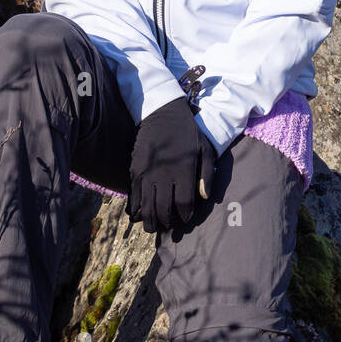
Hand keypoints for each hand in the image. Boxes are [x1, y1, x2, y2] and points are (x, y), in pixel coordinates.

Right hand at [127, 97, 217, 232]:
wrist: (163, 114)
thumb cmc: (188, 133)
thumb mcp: (206, 149)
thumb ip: (207, 174)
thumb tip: (205, 197)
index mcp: (184, 170)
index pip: (184, 202)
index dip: (185, 214)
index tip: (185, 219)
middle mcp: (164, 174)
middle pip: (163, 207)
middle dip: (166, 221)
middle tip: (167, 228)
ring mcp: (147, 172)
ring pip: (146, 204)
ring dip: (149, 219)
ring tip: (152, 228)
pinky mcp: (135, 169)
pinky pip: (133, 194)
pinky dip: (135, 207)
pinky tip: (137, 215)